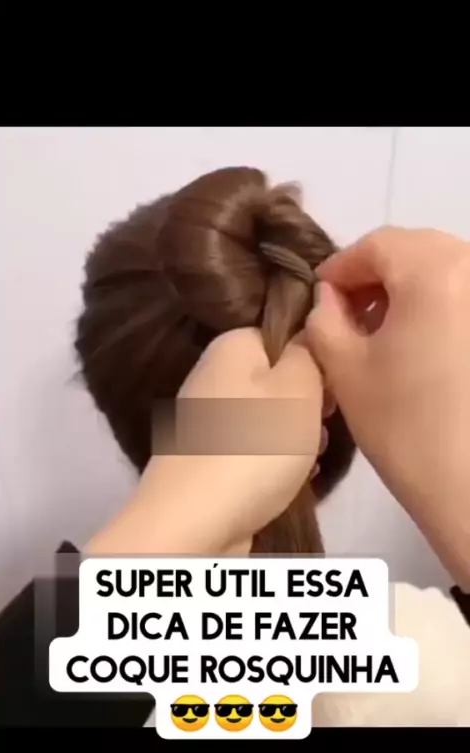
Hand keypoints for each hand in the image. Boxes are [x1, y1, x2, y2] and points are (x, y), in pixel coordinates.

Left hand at [88, 328, 326, 555]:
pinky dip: (275, 467)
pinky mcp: (207, 464)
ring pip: (269, 421)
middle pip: (277, 381)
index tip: (334, 384)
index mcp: (229, 347)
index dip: (314, 357)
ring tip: (310, 458)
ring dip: (296, 440)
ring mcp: (206, 425)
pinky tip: (292, 482)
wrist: (195, 521)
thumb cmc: (255, 445)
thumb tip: (307, 335)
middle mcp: (212, 379)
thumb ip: (308, 351)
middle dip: (308, 405)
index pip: (282, 334)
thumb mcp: (299, 386)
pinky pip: (253, 455)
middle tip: (324, 423)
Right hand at [306, 226, 469, 582]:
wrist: (468, 486)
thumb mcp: (344, 369)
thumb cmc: (403, 426)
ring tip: (383, 338)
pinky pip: (464, 298)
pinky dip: (438, 308)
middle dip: (375, 278)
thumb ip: (324, 319)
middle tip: (349, 319)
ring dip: (407, 292)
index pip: (377, 245)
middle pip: (415, 251)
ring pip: (445, 272)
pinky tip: (420, 349)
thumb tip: (329, 299)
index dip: (340, 269)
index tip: (319, 302)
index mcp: (434, 270)